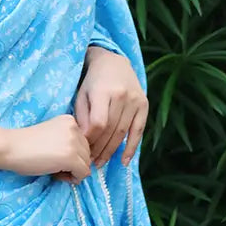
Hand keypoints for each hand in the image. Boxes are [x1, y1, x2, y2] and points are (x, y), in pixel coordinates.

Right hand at [5, 114, 91, 182]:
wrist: (10, 147)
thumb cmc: (26, 144)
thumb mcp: (53, 135)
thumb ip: (68, 142)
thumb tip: (84, 163)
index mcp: (70, 120)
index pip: (84, 142)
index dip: (72, 154)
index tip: (55, 157)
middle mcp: (75, 128)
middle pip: (87, 153)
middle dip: (74, 164)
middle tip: (54, 166)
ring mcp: (74, 142)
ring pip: (87, 164)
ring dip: (73, 172)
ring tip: (54, 170)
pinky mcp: (71, 157)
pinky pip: (83, 174)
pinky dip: (73, 178)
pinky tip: (56, 175)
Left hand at [75, 46, 147, 166]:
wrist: (113, 63)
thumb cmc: (92, 82)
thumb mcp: (81, 95)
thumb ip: (82, 117)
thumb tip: (82, 142)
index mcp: (103, 92)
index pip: (98, 123)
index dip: (90, 140)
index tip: (82, 149)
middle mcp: (122, 96)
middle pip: (111, 130)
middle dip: (99, 149)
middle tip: (90, 162)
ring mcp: (135, 100)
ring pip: (123, 133)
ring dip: (111, 151)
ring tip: (100, 163)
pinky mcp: (144, 105)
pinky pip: (139, 131)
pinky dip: (132, 148)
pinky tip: (124, 161)